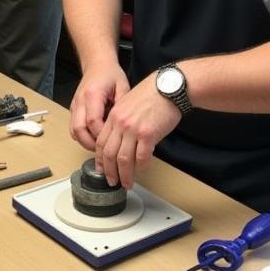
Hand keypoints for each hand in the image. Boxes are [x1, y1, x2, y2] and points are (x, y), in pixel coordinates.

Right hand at [70, 61, 130, 150]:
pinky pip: (74, 128)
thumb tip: (126, 126)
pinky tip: (94, 139)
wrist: (97, 64)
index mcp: (92, 95)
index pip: (93, 121)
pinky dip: (82, 137)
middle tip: (105, 151)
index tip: (113, 141)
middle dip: (91, 144)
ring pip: (74, 131)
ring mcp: (75, 106)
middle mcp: (80, 101)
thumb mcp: (123, 87)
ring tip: (100, 148)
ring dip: (85, 142)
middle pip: (78, 129)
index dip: (102, 135)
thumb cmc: (110, 74)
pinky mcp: (74, 109)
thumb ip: (123, 106)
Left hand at [95, 74, 180, 189]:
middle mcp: (120, 124)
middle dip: (109, 171)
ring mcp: (133, 130)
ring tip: (126, 183)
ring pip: (123, 159)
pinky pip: (141, 157)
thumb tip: (121, 139)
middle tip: (112, 181)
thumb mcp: (128, 103)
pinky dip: (140, 167)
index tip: (102, 169)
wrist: (169, 88)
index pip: (101, 142)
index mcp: (114, 116)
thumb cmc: (153, 94)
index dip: (100, 159)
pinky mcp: (148, 134)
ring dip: (124, 174)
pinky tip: (141, 172)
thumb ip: (121, 120)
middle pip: (109, 153)